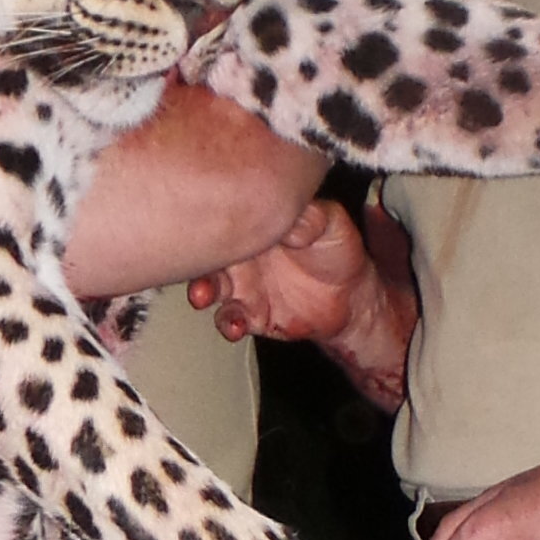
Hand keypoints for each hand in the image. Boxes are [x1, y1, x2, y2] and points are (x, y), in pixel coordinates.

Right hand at [185, 190, 373, 345]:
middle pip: (207, 249)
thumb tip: (292, 222)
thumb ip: (313, 218)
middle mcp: (242, 253)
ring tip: (202, 296)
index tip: (205, 215)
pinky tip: (237, 326)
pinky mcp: (249, 315)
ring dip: (202, 290)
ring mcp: (243, 285)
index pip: (227, 214)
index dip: (213, 213)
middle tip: (189, 257)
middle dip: (193, 253)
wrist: (350, 296)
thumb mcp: (332, 224)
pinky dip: (229, 324)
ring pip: (210, 285)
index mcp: (256, 225)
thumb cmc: (336, 250)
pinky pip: (230, 320)